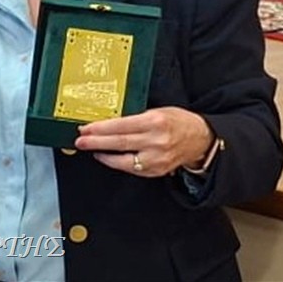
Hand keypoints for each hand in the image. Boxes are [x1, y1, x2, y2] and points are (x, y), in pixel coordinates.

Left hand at [73, 107, 213, 177]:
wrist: (201, 139)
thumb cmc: (177, 121)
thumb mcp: (157, 111)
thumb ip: (135, 116)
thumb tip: (108, 120)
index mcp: (155, 122)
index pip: (121, 125)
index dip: (101, 128)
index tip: (86, 128)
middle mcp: (156, 141)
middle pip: (120, 143)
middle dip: (96, 142)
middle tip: (81, 141)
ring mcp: (157, 159)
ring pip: (124, 160)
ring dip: (104, 155)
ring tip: (91, 149)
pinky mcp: (158, 171)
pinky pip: (132, 169)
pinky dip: (118, 163)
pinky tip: (108, 157)